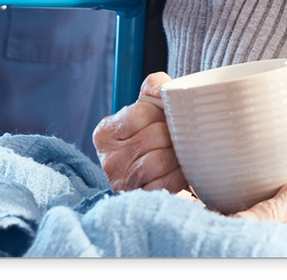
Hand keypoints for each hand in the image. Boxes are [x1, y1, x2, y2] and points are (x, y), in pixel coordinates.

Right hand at [93, 72, 189, 194]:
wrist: (149, 179)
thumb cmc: (149, 137)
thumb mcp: (144, 109)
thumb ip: (152, 88)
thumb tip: (164, 87)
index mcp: (105, 132)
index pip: (140, 112)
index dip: (161, 113)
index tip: (167, 118)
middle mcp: (108, 158)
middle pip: (154, 136)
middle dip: (173, 134)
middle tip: (179, 136)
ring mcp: (122, 182)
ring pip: (161, 160)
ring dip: (178, 155)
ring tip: (181, 152)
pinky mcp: (140, 199)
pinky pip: (167, 183)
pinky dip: (179, 175)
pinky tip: (180, 171)